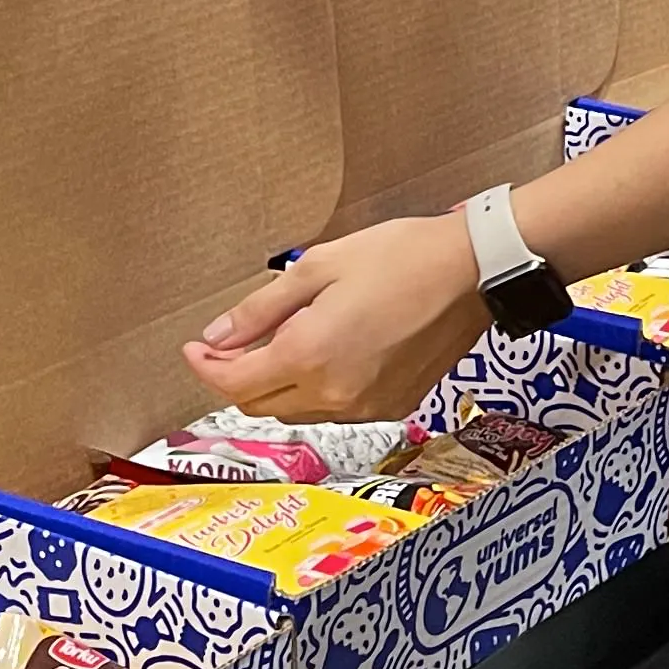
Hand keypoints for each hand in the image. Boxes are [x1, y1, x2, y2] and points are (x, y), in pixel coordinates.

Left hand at [185, 214, 485, 421]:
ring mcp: (365, 407)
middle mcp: (333, 393)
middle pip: (260, 404)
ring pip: (296, 411)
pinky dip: (316, 390)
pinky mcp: (391, 407)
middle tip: (233, 342)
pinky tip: (327, 353)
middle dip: (236, 376)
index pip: (234, 383)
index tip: (195, 347)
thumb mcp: (319, 266)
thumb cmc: (401, 257)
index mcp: (309, 355)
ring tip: (283, 342)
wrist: (472, 273)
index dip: (205, 366)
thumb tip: (218, 335)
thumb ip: (261, 309)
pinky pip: (334, 410)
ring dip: (276, 385)